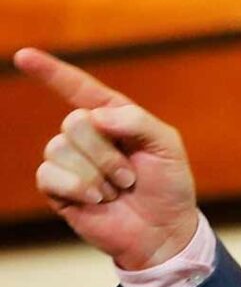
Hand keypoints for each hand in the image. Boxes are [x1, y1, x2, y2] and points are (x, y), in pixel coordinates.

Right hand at [15, 48, 198, 269]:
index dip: (52, 72)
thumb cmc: (168, 186)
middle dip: (108, 153)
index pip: (79, 88)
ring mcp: (70, 161)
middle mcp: (88, 135)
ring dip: (97, 175)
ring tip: (117, 191)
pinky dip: (79, 188)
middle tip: (131, 177)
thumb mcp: (167, 146)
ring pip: (61, 148)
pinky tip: (98, 201)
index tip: (24, 56)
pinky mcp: (57, 188)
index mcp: (114, 117)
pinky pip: (49, 175)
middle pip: (75, 122)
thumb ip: (137, 121)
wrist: (163, 231)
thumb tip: (94, 116)